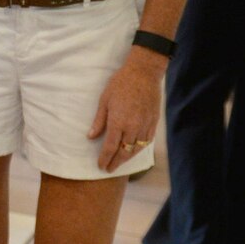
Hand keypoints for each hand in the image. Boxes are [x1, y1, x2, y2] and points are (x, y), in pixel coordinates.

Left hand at [88, 52, 163, 172]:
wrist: (143, 74)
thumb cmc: (120, 84)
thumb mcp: (104, 101)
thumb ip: (99, 121)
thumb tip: (90, 137)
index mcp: (118, 123)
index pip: (110, 147)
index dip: (105, 159)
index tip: (101, 166)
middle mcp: (133, 127)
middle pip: (124, 152)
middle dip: (116, 162)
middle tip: (109, 169)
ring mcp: (145, 125)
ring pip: (137, 148)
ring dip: (128, 158)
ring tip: (120, 162)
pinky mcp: (154, 122)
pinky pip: (147, 140)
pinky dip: (140, 148)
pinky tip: (134, 150)